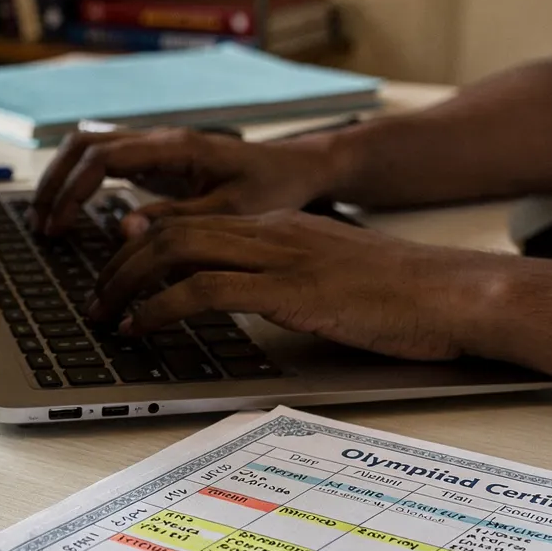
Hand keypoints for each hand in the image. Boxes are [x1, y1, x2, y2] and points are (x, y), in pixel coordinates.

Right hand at [30, 127, 341, 236]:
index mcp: (176, 146)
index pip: (103, 158)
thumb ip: (177, 220)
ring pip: (89, 146)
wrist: (297, 167)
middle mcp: (159, 138)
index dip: (73, 192)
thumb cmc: (271, 187)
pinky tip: (74, 213)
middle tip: (41, 226)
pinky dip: (80, 180)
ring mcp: (155, 144)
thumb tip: (122, 230)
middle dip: (55, 183)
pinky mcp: (156, 157)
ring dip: (62, 179)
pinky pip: (104, 158)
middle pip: (84, 144)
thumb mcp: (232, 212)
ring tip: (47, 220)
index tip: (58, 227)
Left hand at [87, 211, 507, 360]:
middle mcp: (270, 231)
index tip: (117, 275)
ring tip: (105, 316)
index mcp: (279, 226)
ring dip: (126, 285)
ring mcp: (278, 257)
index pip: (192, 222)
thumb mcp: (333, 274)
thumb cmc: (404, 295)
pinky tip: (143, 328)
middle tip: (96, 300)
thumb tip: (249, 300)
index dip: (143, 246)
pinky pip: (203, 291)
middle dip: (118, 266)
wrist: (456, 292)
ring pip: (174, 251)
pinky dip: (160, 308)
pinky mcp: (289, 291)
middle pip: (169, 230)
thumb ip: (287, 278)